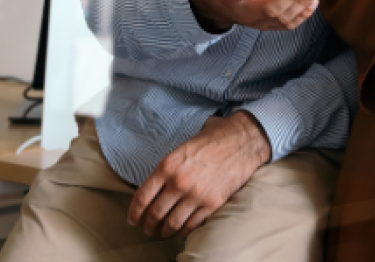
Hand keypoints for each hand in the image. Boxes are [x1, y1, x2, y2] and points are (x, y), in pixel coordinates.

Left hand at [128, 111, 271, 239]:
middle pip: (155, 214)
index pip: (142, 197)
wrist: (241, 141)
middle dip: (148, 226)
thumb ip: (166, 170)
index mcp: (167, 166)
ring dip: (164, 232)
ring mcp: (196, 195)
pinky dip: (183, 231)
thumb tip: (154, 190)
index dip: (134, 213)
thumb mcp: (181, 149)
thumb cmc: (210, 141)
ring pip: (172, 223)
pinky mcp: (212, 204)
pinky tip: (180, 231)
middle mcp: (178, 182)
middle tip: (147, 229)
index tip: (132, 220)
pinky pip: (192, 225)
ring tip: (162, 233)